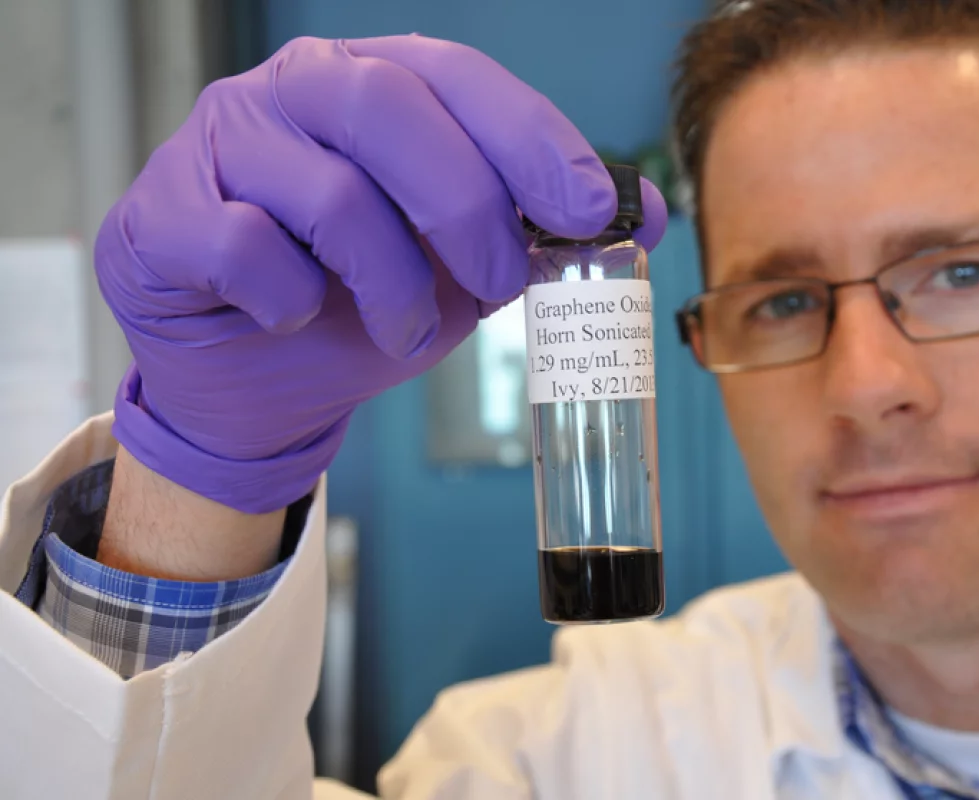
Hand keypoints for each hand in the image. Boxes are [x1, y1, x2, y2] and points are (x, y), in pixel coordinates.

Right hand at [98, 35, 668, 512]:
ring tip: (402, 333)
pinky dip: (291, 297)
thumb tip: (644, 218)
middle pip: (390, 110)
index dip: (531, 137)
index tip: (592, 208)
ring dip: (389, 281)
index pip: (458, 78)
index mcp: (374, 85)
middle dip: (467, 209)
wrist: (253, 380)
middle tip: (501, 287)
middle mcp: (295, 92)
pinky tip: (296, 315)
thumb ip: (538, 236)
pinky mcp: (163, 212)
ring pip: (327, 188)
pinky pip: (244, 246)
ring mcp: (222, 142)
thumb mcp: (465, 273)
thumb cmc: (359, 305)